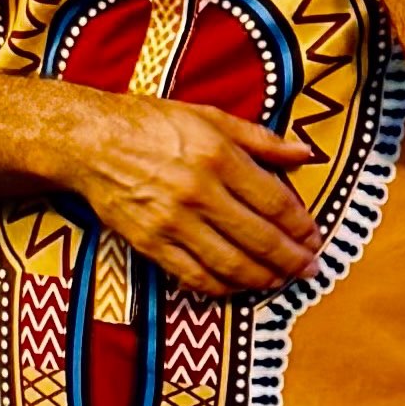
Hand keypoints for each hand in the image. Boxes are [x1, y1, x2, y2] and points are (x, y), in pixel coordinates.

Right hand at [59, 92, 323, 298]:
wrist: (88, 141)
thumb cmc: (151, 123)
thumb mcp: (210, 117)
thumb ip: (261, 140)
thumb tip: (305, 154)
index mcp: (218, 157)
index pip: (275, 202)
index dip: (301, 226)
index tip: (316, 237)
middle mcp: (198, 192)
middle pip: (260, 238)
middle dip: (292, 260)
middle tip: (311, 270)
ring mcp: (172, 221)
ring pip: (231, 263)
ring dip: (264, 278)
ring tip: (283, 282)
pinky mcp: (149, 243)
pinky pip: (193, 276)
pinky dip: (223, 287)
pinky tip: (241, 288)